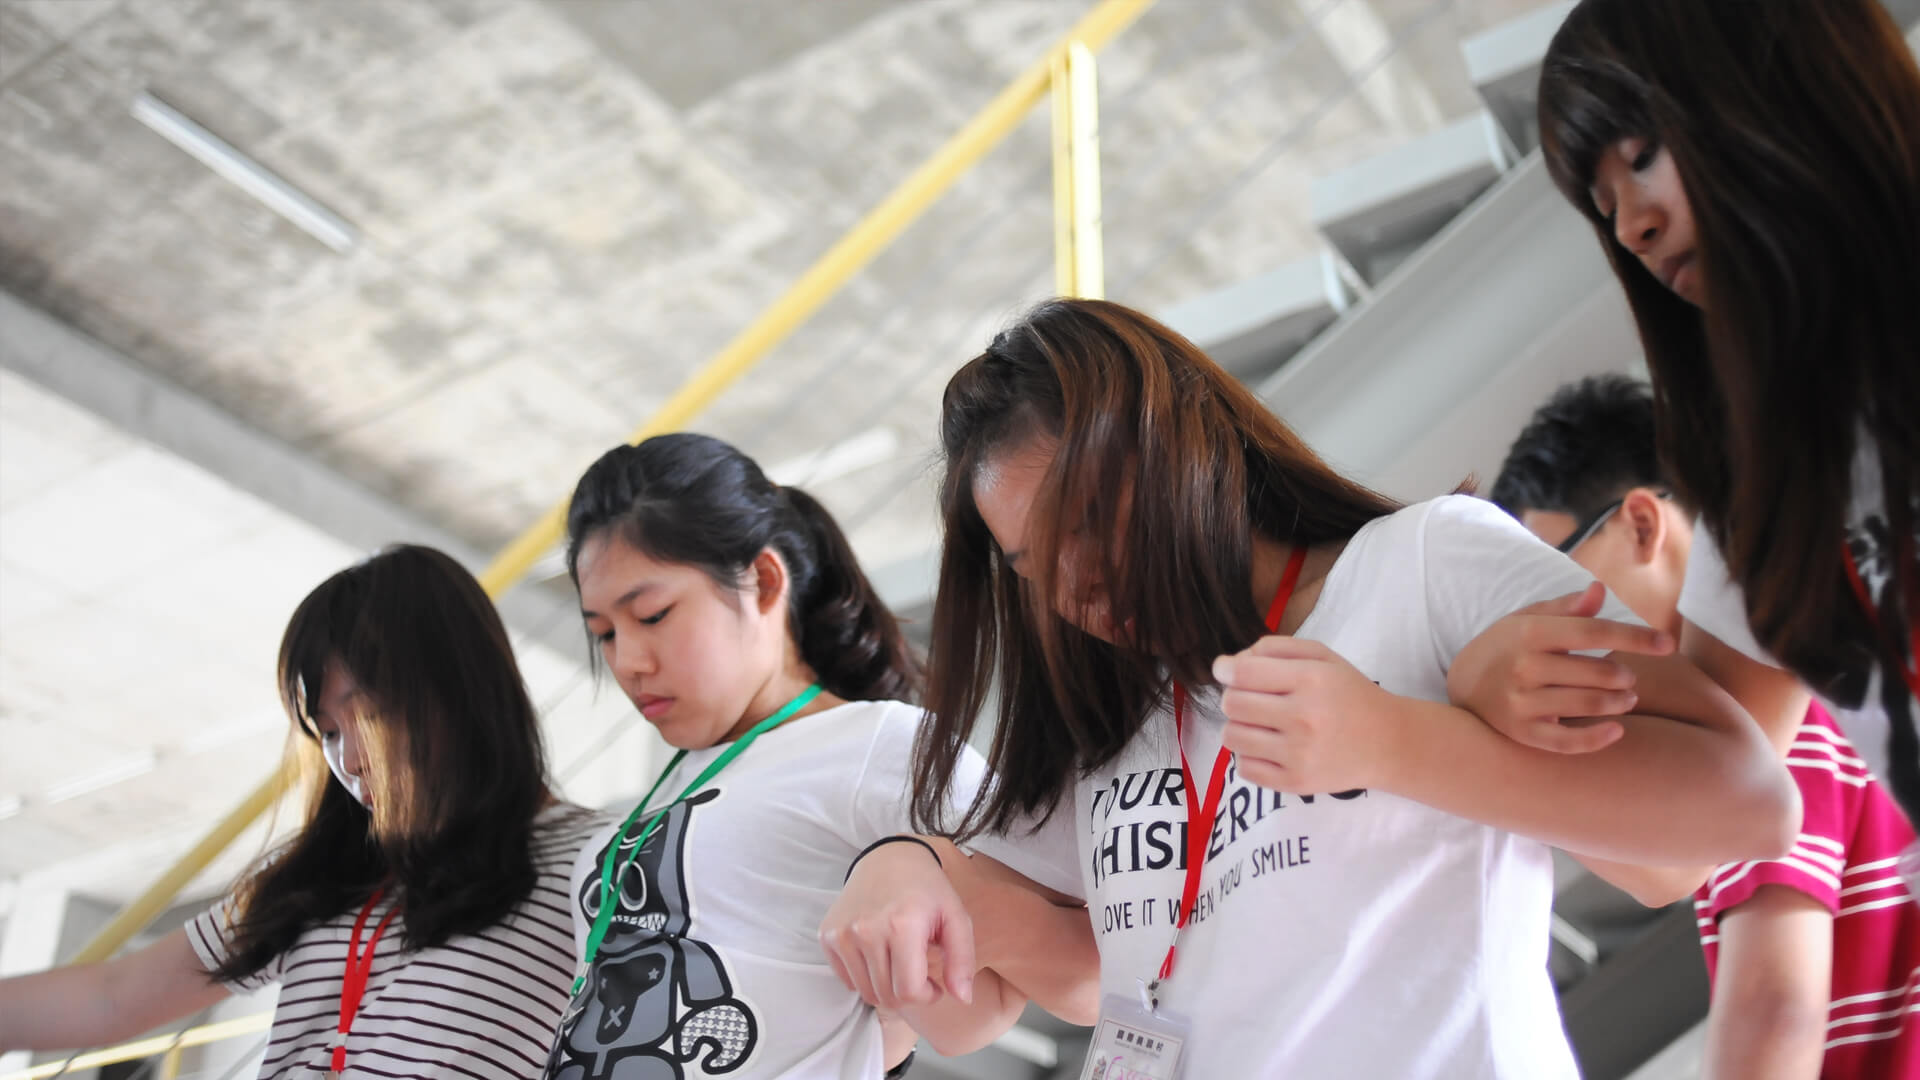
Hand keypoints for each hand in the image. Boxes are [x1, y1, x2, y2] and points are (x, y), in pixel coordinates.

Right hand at [820, 841, 974, 1009]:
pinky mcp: (827, 935)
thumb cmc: (927, 890)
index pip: (909, 991)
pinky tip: (880, 957)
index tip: (935, 985)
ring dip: (887, 988)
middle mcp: (866, 931)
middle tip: (919, 974)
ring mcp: (842, 934)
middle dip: (909, 994)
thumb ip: (962, 959)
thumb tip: (963, 999)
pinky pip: (847, 980)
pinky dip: (866, 978)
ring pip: (866, 993)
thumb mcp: (955, 917)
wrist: (888, 858)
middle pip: (887, 996)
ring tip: (901, 965)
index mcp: (902, 925)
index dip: (928, 997)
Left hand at [1216, 636, 1395, 793]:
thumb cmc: (1349, 693)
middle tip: (1251, 698)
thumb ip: (1274, 649)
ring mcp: (1299, 754)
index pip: (1244, 673)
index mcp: (1311, 679)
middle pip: (1233, 704)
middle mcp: (1304, 717)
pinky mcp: (1296, 783)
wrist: (1388, 742)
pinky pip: (1244, 769)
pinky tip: (1267, 747)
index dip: (1225, 669)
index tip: (1226, 670)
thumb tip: (1228, 665)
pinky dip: (1248, 756)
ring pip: (1232, 737)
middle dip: (1234, 697)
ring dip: (1238, 726)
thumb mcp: (1322, 657)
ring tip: (1258, 723)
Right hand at [1447, 582, 1673, 753]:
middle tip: (1629, 678)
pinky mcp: (1521, 732)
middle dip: (1624, 676)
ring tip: (1627, 698)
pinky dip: (1598, 738)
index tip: (1667, 643)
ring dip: (1619, 702)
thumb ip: (1565, 609)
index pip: (1593, 632)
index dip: (1634, 637)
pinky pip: (1567, 741)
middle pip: (1597, 673)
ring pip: (1589, 705)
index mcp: (1529, 634)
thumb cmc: (1503, 648)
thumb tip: (1599, 590)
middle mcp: (1524, 667)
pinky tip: (1617, 730)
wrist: (1459, 687)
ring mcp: (1521, 702)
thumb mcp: (1525, 620)